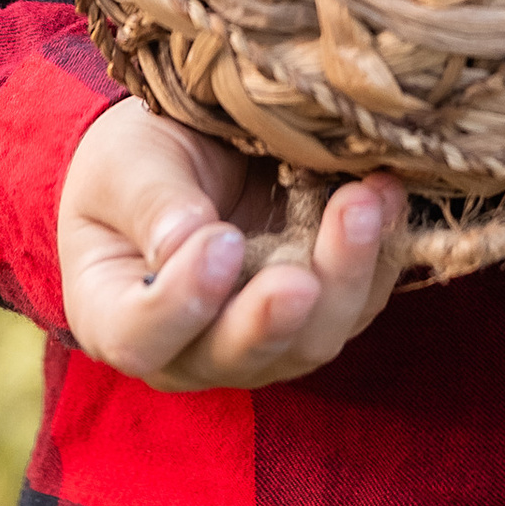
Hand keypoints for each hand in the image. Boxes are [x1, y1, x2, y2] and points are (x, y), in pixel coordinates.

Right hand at [57, 96, 404, 389]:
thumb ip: (151, 203)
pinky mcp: (319, 310)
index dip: (181, 303)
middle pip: (239, 355)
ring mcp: (263, 338)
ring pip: (311, 338)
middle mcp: (192, 349)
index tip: (219, 244)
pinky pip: (356, 301)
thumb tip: (188, 241)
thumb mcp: (126, 165)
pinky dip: (378, 254)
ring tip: (363, 203)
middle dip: (276, 317)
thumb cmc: (135, 162)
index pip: (141, 338)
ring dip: (344, 276)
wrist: (187, 150)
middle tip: (300, 276)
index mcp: (118, 316)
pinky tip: (387, 195)